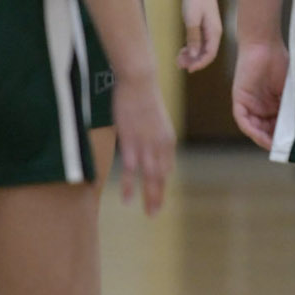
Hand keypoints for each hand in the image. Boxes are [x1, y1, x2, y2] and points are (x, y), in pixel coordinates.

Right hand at [110, 72, 175, 215]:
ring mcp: (146, 144)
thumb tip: (149, 145)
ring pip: (150, 177)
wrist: (139, 80)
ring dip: (149, 196)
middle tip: (154, 214)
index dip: (162, 184)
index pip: (167, 168)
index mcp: (167, 139)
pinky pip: (131, 169)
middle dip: (157, 196)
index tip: (158, 198)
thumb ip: (153, 136)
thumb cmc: (143, 97)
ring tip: (148, 213)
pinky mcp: (130, 141)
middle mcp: (160, 145)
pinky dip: (129, 185)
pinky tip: (127, 199)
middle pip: (160, 177)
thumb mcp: (154, 120)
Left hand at [177, 0, 221, 72]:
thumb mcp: (192, 19)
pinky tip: (182, 50)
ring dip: (191, 55)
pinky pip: (199, 42)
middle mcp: (214, 33)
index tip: (188, 69)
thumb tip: (194, 56)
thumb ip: (193, 38)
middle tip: (179, 64)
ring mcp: (209, 30)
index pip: (210, 54)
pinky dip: (191, 48)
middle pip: (206, 53)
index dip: (200, 64)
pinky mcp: (204, 26)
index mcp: (214, 32)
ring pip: (202, 48)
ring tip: (178, 58)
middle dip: (193, 61)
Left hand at [232, 38, 288, 150]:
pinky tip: (261, 136)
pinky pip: (243, 120)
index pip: (279, 126)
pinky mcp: (240, 100)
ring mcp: (250, 105)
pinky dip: (252, 130)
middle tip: (285, 149)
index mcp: (275, 105)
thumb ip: (294, 106)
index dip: (286, 137)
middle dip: (275, 141)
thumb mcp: (291, 89)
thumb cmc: (281, 62)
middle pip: (267, 130)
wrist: (265, 45)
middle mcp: (262, 107)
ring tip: (275, 146)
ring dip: (263, 138)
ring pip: (255, 128)